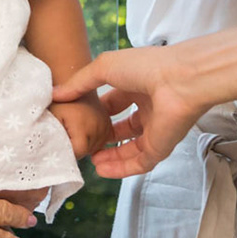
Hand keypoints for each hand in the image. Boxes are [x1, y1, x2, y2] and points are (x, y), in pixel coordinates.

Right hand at [51, 46, 208, 179]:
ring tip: (90, 162)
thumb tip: (56, 94)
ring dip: (110, 156)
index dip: (96, 111)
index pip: (113, 102)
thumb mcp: (104, 67)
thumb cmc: (145, 67)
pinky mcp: (161, 147)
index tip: (77, 120)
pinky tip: (101, 171)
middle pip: (122, 127)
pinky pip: (139, 162)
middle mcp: (147, 106)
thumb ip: (79, 83)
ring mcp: (155, 128)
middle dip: (103, 137)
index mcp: (137, 84)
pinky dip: (121, 168)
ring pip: (129, 148)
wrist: (180, 81)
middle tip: (83, 144)